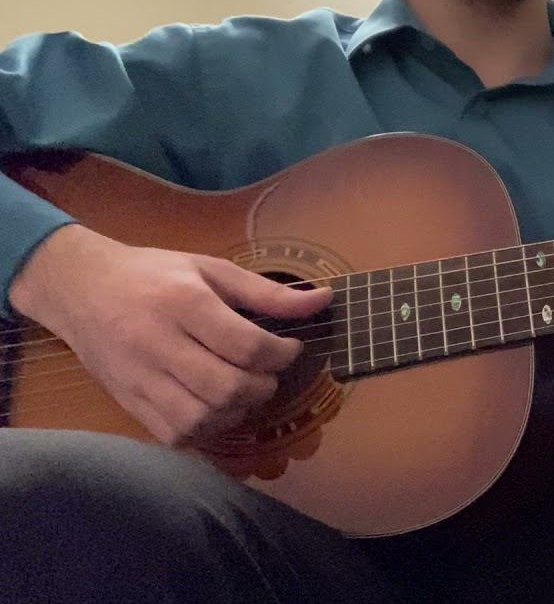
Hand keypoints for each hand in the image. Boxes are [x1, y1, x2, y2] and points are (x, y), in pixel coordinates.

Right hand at [10, 225, 332, 443]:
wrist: (79, 287)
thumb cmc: (153, 274)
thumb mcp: (211, 269)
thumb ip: (268, 291)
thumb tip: (324, 299)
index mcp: (182, 302)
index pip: (245, 345)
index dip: (281, 355)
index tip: (290, 348)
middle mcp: (157, 342)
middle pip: (225, 387)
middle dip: (263, 388)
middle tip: (268, 375)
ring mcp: (138, 377)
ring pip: (200, 418)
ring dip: (237, 413)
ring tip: (244, 392)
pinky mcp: (126, 400)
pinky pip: (174, 434)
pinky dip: (206, 430)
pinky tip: (216, 408)